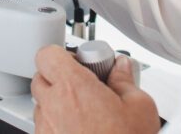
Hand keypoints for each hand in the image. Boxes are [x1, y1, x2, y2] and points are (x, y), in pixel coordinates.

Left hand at [31, 45, 161, 133]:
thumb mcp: (140, 107)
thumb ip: (125, 81)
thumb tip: (121, 69)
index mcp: (73, 88)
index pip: (47, 54)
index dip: (61, 54)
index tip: (79, 60)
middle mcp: (53, 108)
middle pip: (40, 78)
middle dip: (59, 77)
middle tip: (83, 85)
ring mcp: (47, 131)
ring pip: (41, 106)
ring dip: (56, 103)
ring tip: (84, 111)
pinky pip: (45, 129)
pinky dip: (57, 126)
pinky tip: (81, 130)